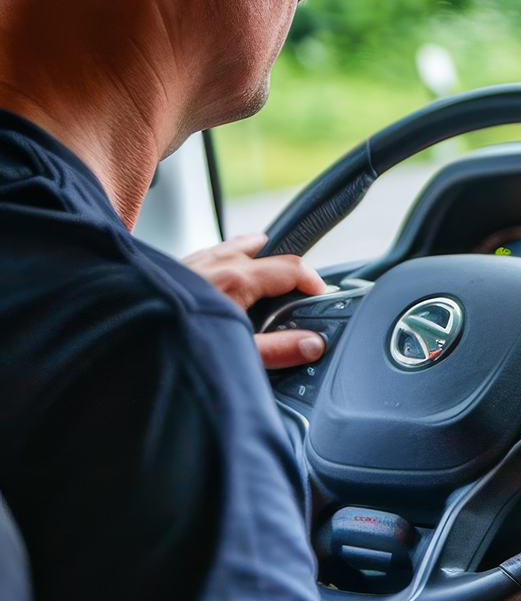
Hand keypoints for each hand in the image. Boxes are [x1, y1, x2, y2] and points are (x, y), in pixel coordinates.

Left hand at [184, 233, 329, 369]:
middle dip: (285, 268)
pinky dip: (225, 261)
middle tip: (296, 291)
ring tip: (264, 278)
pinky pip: (210, 254)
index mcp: (237, 279)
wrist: (119, 339)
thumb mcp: (235, 353)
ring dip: (255, 259)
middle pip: (266, 249)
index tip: (321, 297)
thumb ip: (278, 349)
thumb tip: (312, 344)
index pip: (292, 267)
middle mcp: (216, 262)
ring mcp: (193, 261)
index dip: (313, 281)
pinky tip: (221, 283)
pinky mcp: (174, 267)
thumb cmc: (171, 343)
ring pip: (235, 247)